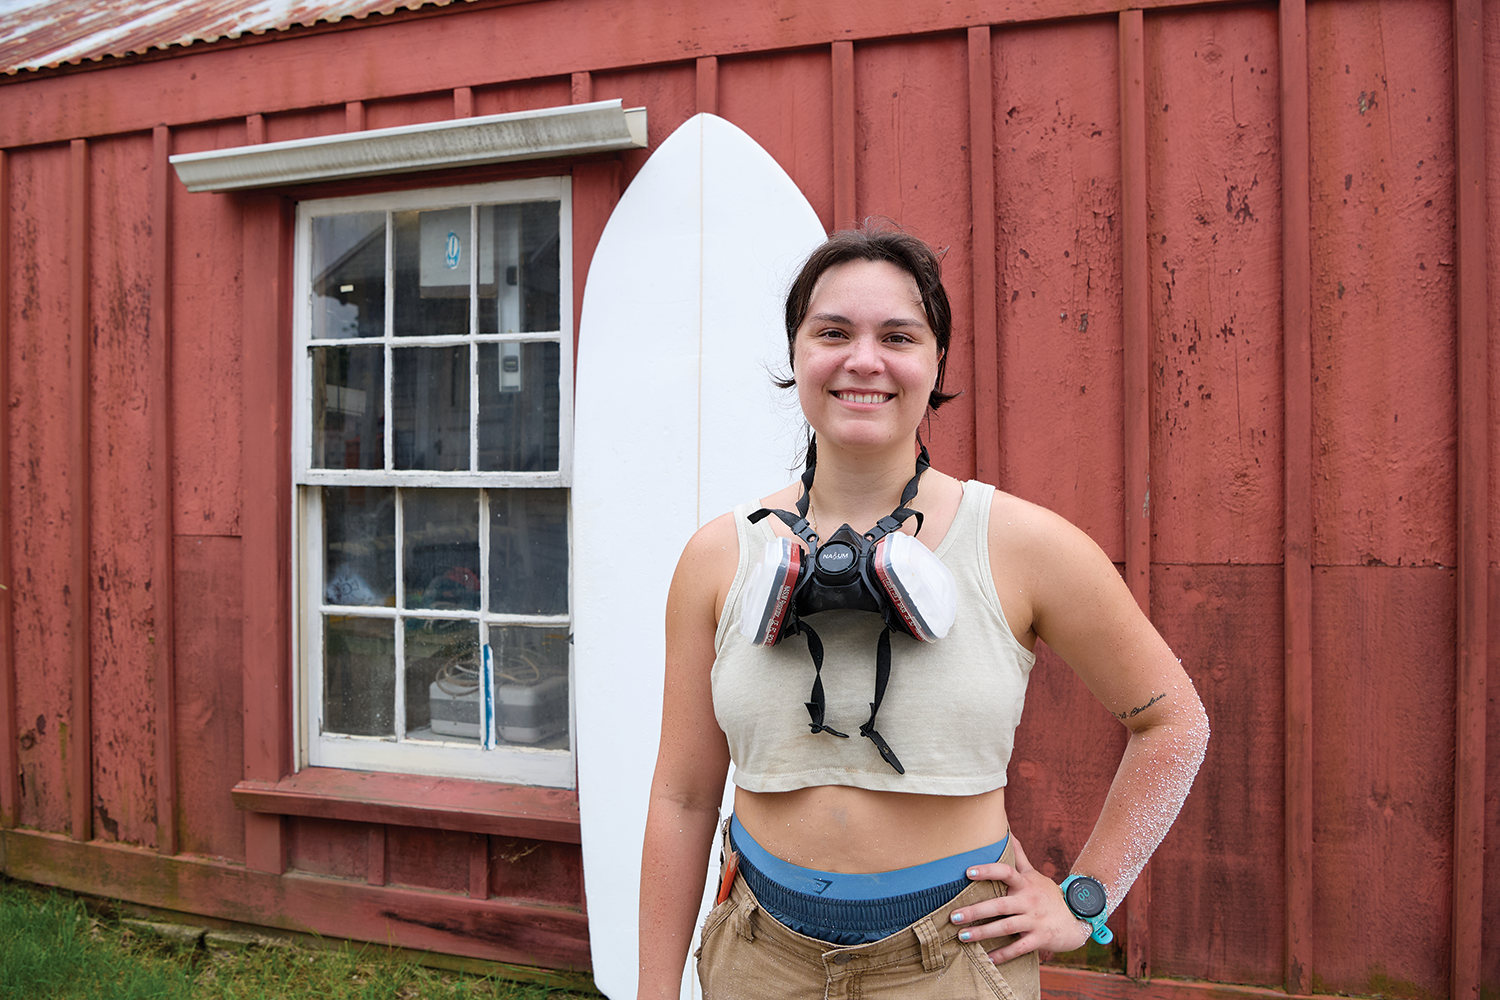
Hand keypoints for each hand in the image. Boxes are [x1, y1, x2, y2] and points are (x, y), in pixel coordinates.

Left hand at [948, 838, 1091, 961]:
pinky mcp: (1039, 939)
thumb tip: (1007, 831)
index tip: (968, 872)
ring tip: (962, 936)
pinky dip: (1003, 955)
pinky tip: (987, 959)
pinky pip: (1019, 948)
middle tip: (953, 916)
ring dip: (983, 933)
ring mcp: (1035, 921)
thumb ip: (1018, 856)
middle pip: (1000, 905)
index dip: (988, 871)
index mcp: (1025, 884)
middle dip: (975, 911)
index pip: (1006, 872)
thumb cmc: (1047, 895)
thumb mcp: (1034, 875)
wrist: (1077, 918)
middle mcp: (1029, 901)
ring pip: (1006, 927)